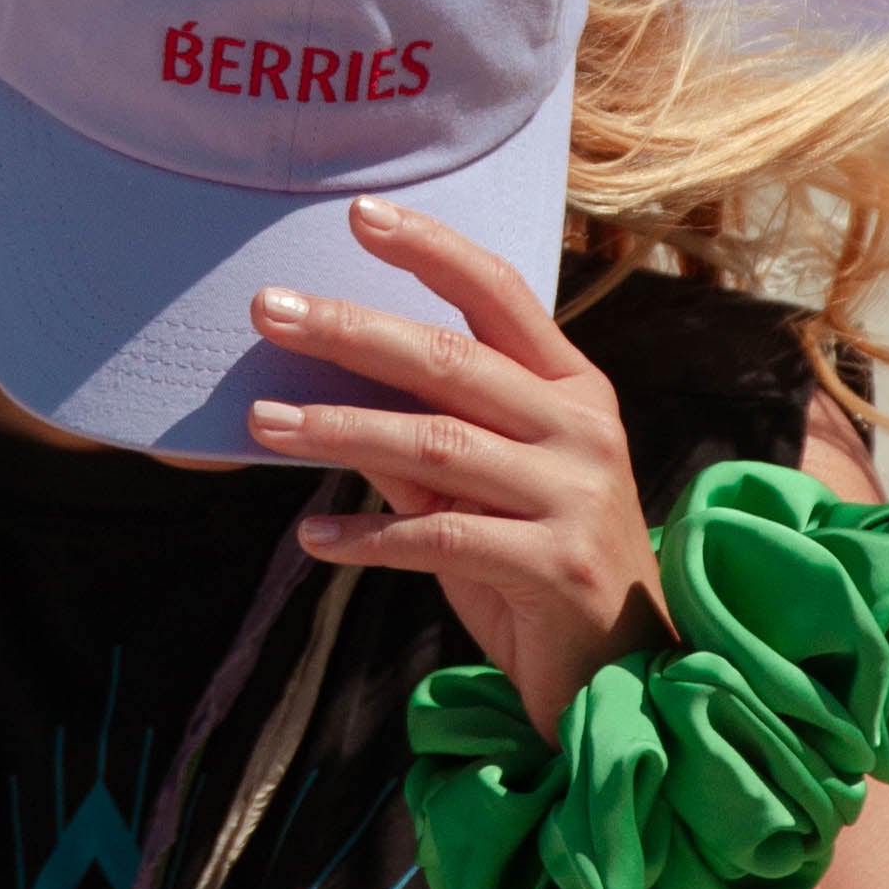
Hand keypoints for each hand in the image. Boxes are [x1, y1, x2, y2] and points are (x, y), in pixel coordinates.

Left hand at [249, 202, 659, 741]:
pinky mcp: (555, 565)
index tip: (358, 214)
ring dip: (339, 429)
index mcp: (572, 388)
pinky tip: (312, 539)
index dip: (429, 251)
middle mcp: (581, 427)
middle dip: (351, 330)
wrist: (625, 674)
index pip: (498, 295)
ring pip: (437, 443)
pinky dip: (368, 537)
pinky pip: (440, 538)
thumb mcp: (486, 493)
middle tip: (267, 308)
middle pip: (450, 359)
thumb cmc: (542, 566)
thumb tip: (325, 395)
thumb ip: (424, 443)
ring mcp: (575, 494)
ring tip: (263, 421)